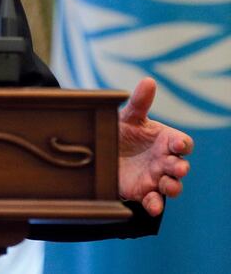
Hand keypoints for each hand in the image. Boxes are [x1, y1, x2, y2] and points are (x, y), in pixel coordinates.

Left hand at [118, 77, 192, 215]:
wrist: (102, 152)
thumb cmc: (122, 132)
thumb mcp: (129, 117)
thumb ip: (139, 102)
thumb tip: (149, 80)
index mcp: (165, 140)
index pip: (182, 144)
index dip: (182, 144)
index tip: (178, 143)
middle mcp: (164, 160)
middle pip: (180, 166)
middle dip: (180, 167)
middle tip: (178, 168)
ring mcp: (155, 177)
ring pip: (172, 185)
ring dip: (173, 186)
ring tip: (168, 185)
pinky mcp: (143, 191)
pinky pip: (154, 200)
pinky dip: (155, 204)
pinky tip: (152, 206)